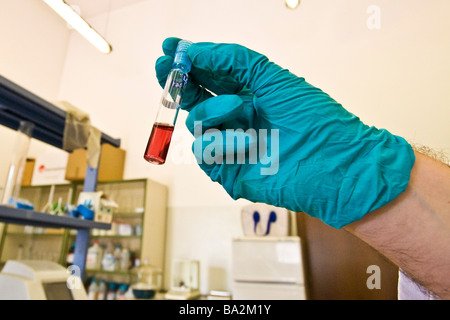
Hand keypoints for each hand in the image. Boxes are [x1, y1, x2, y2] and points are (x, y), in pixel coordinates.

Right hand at [155, 37, 414, 227]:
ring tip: (238, 108)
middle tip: (165, 67)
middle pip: (195, 99)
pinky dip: (221, 143)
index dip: (190, 61)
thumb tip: (195, 50)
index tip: (169, 47)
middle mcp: (237, 119)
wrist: (334, 163)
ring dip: (212, 110)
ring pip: (196, 124)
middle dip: (179, 82)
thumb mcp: (272, 77)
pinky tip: (245, 142)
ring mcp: (232, 145)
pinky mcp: (228, 171)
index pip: (211, 76)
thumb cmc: (314, 118)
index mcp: (250, 95)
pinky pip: (204, 152)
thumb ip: (232, 60)